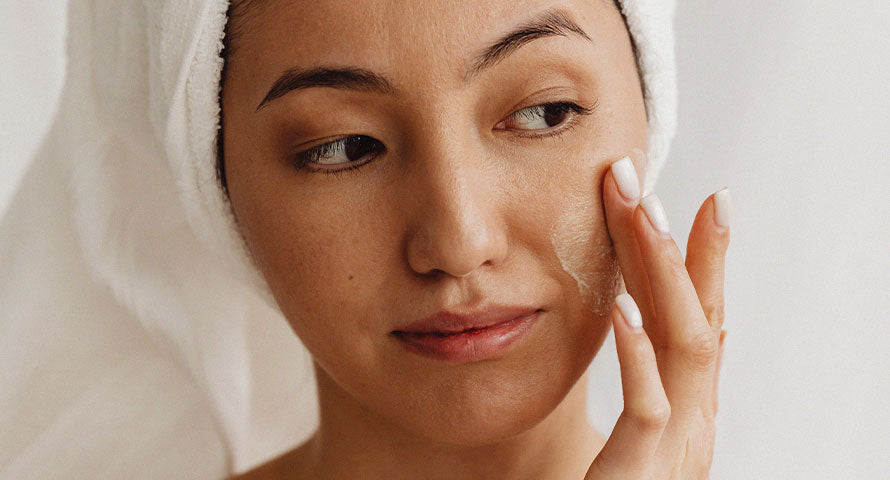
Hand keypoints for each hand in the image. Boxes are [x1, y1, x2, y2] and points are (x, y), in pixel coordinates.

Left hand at [585, 155, 729, 478]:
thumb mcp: (647, 433)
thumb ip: (663, 381)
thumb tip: (687, 327)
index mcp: (690, 408)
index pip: (702, 321)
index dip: (704, 262)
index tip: (702, 204)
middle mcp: (694, 421)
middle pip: (700, 319)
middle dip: (682, 247)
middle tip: (652, 184)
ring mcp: (677, 445)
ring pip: (685, 347)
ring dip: (663, 276)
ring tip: (641, 216)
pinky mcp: (645, 470)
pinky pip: (648, 407)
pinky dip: (638, 354)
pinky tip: (621, 310)